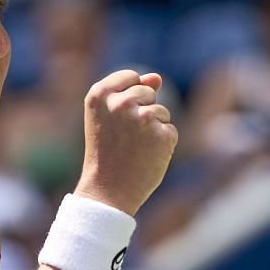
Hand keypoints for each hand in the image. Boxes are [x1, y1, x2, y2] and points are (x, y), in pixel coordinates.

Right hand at [75, 69, 177, 217]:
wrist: (106, 192)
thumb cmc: (106, 154)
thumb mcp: (109, 118)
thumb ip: (131, 91)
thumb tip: (157, 77)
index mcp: (99, 94)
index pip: (130, 77)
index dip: (128, 98)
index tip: (115, 119)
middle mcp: (120, 102)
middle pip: (148, 92)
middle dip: (141, 113)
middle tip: (123, 139)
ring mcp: (142, 118)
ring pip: (161, 112)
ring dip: (153, 130)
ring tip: (133, 150)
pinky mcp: (162, 135)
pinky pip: (170, 131)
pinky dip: (162, 146)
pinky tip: (146, 158)